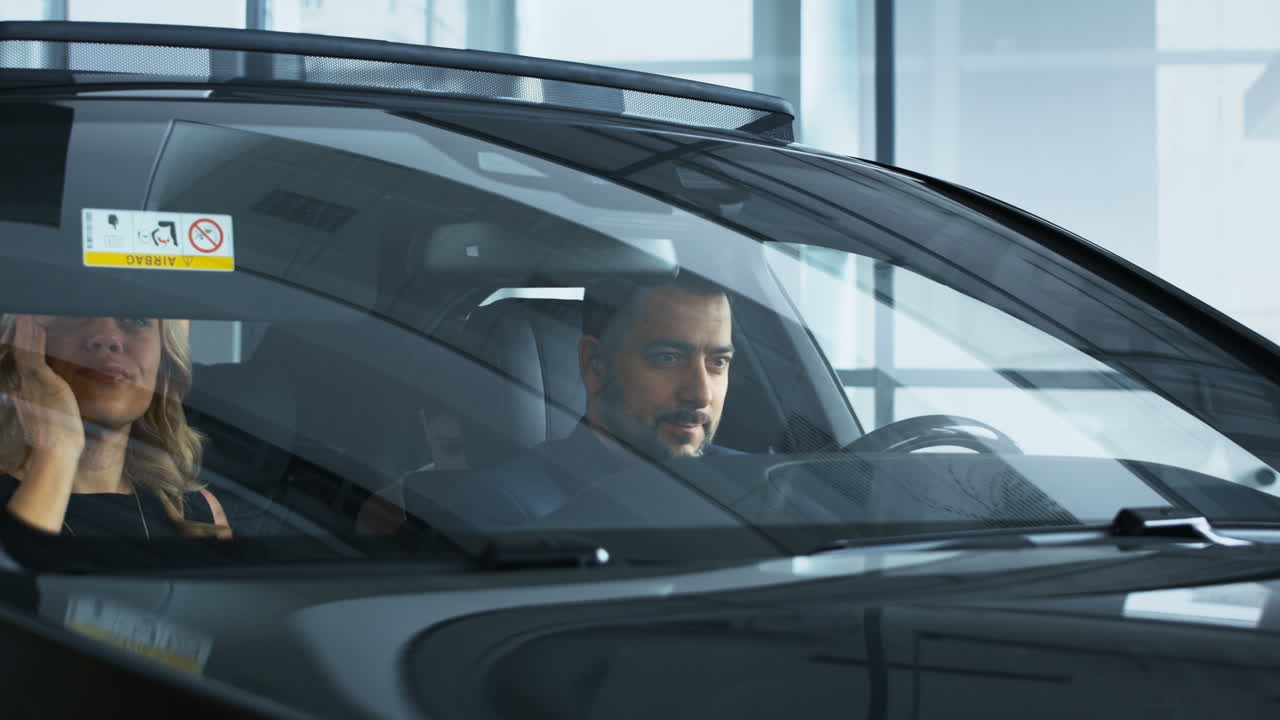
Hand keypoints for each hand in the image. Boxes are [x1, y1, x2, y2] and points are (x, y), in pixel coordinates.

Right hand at [7, 315, 84, 459]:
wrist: (56, 451)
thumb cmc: (56, 438)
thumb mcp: (46, 419)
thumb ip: (38, 407)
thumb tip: (28, 401)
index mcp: (28, 394)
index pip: (23, 366)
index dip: (22, 348)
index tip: (22, 334)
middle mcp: (28, 387)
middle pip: (21, 356)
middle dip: (20, 336)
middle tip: (22, 317)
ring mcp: (36, 385)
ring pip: (26, 353)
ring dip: (26, 333)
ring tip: (26, 316)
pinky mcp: (48, 384)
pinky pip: (36, 358)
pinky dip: (33, 342)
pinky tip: (34, 328)